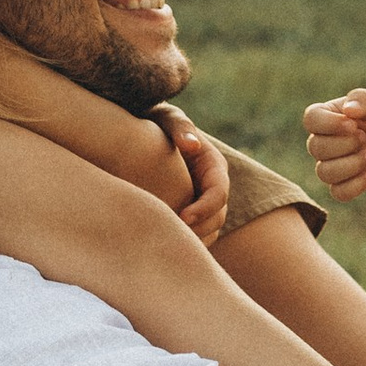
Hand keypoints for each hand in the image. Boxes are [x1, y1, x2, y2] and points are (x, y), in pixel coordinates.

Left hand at [153, 108, 230, 243]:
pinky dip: (185, 243)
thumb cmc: (158, 122)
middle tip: (170, 237)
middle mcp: (213, 186)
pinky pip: (196, 235)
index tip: (182, 217)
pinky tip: (161, 245)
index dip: (204, 209)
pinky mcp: (191, 213)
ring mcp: (204, 201)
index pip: (219, 194)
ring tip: (166, 246)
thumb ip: (180, 128)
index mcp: (213, 166)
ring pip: (209, 230)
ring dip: (193, 241)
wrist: (147, 132)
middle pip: (217, 218)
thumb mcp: (168, 119)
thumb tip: (192, 145)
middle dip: (198, 230)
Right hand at [302, 87, 365, 198]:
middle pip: (317, 148)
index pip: (311, 120)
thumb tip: (349, 109)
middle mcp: (321, 142)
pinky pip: (339, 192)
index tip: (352, 123)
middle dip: (345, 143)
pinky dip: (356, 184)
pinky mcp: (343, 185)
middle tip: (364, 136)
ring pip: (325, 173)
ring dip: (351, 164)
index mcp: (323, 118)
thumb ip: (361, 99)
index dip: (329, 124)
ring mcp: (330, 165)